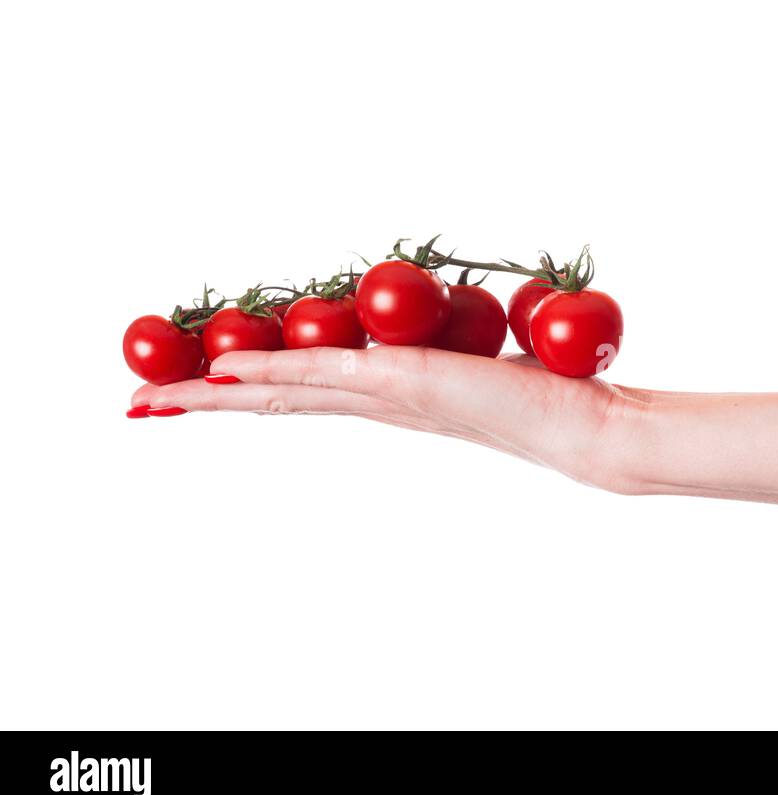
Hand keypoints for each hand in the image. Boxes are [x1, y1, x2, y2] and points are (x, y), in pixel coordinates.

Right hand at [130, 346, 647, 490]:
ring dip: (212, 394)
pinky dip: (269, 370)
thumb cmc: (548, 395)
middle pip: (271, 399)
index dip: (238, 391)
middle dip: (201, 401)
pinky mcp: (407, 383)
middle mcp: (377, 402)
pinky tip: (222, 369)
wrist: (589, 427)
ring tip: (149, 398)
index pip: (298, 393)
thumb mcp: (481, 360)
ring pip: (281, 392)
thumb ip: (446, 348)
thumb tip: (443, 331)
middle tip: (136, 404)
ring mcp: (387, 396)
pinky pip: (322, 374)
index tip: (189, 390)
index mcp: (388, 396)